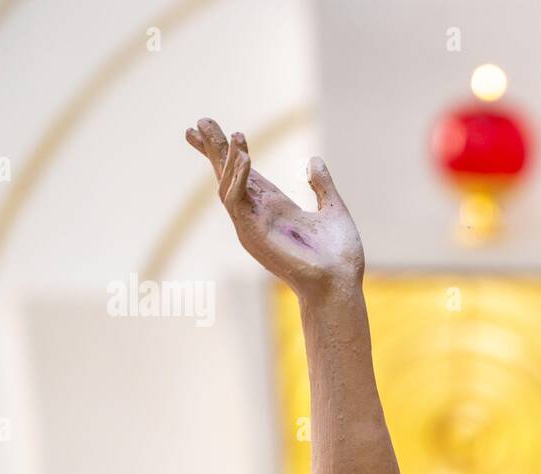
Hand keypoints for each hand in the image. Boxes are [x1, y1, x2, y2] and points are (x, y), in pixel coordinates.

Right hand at [185, 118, 364, 297]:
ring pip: (228, 186)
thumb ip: (322, 186)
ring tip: (233, 132)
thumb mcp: (333, 210)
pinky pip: (236, 201)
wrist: (340, 284)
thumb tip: (314, 160)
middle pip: (229, 176)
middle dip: (214, 150)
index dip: (229, 154)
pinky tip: (245, 157)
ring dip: (227, 158)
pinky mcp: (252, 233)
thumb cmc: (339, 258)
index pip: (245, 175)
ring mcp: (253, 225)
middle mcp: (260, 215)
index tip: (209, 130)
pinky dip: (238, 177)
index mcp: (276, 208)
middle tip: (200, 121)